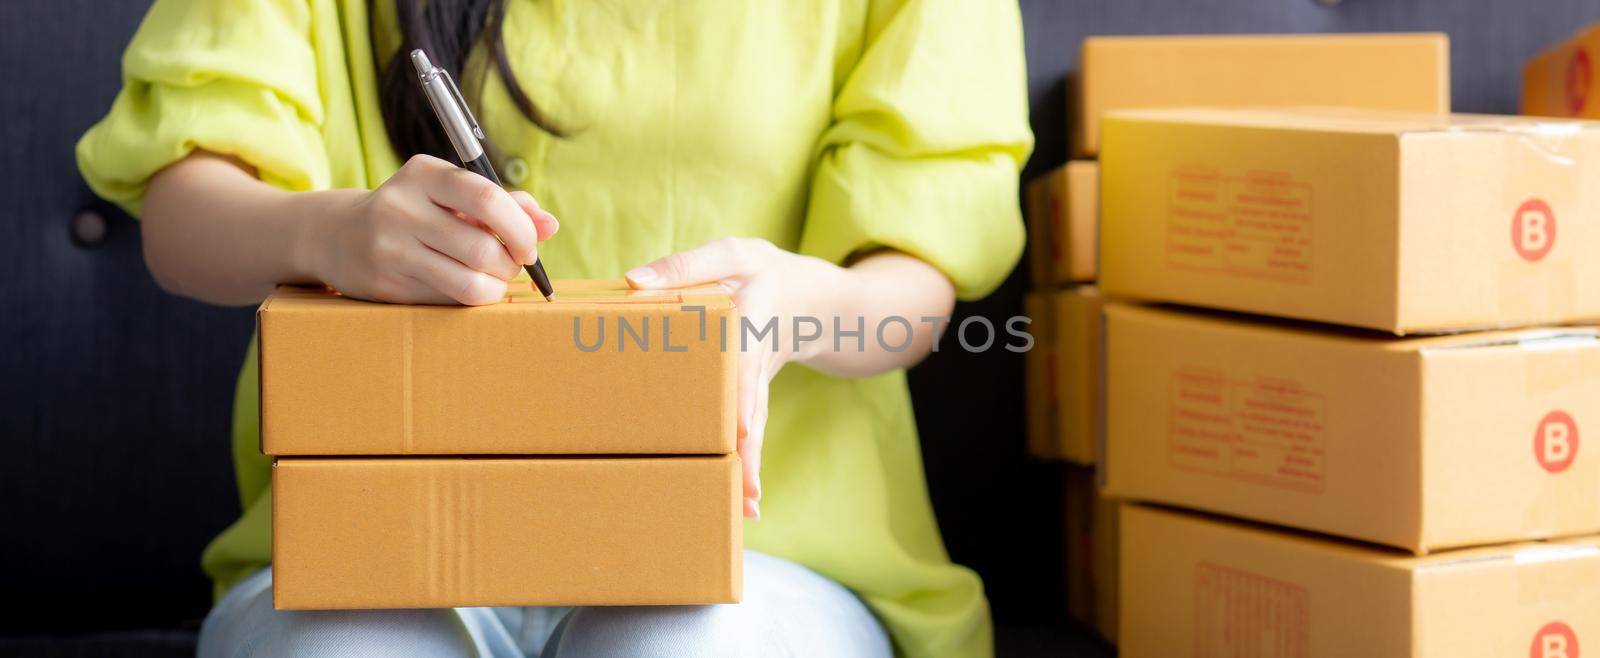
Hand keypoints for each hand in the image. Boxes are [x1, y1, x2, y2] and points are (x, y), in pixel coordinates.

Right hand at [304, 154, 558, 304]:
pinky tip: (469, 289)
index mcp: (423, 174)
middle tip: (512, 265)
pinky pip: (448, 301)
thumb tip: (550, 225)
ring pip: (468, 282)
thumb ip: (504, 204)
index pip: (486, 198)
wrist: (338, 236)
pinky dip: (472, 300)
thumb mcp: (450, 194)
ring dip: (495, 287)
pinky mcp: (386, 284)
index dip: (520, 227)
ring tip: (494, 279)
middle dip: (511, 264)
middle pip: (482, 247)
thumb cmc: (414, 211)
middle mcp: (401, 208)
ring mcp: (390, 248)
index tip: (530, 245)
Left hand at [626, 238, 841, 518]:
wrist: (817, 298)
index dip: (745, 391)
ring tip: (748, 507)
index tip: (743, 424)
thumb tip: (634, 281)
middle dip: (750, 449)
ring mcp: (761, 382)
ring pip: (755, 426)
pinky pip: (751, 429)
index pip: (748, 357)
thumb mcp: (735, 254)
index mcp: (756, 318)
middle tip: (748, 490)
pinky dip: (748, 462)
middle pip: (754, 407)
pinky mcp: (755, 397)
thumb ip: (685, 265)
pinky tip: (745, 498)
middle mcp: (761, 357)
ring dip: (751, 466)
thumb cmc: (766, 273)